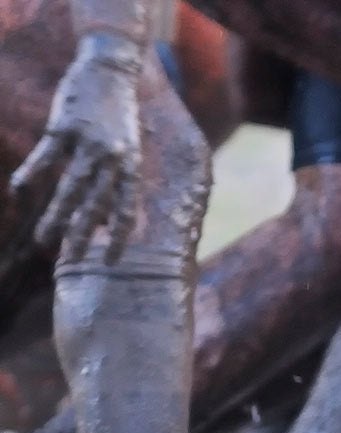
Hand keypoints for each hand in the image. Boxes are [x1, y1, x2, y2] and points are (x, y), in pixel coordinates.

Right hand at [11, 32, 144, 262]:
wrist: (111, 72)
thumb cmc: (118, 117)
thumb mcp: (129, 150)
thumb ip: (120, 181)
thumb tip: (111, 219)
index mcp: (131, 167)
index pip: (127, 210)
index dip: (120, 237)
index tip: (110, 263)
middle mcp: (113, 159)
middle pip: (97, 204)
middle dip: (84, 235)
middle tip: (72, 260)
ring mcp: (89, 143)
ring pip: (71, 187)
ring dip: (56, 216)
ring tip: (44, 241)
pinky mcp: (65, 127)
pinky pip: (46, 156)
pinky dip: (32, 173)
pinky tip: (20, 190)